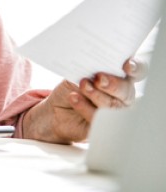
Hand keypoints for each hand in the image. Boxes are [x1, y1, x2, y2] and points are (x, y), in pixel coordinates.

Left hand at [24, 58, 145, 142]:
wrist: (55, 110)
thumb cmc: (71, 88)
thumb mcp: (78, 74)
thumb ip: (91, 69)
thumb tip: (95, 65)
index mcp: (120, 78)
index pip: (137, 71)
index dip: (136, 68)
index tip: (127, 65)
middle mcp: (121, 96)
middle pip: (126, 91)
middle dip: (113, 84)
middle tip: (99, 79)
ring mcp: (114, 113)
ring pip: (113, 106)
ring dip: (96, 94)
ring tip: (82, 85)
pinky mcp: (103, 126)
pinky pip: (98, 119)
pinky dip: (84, 107)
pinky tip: (74, 98)